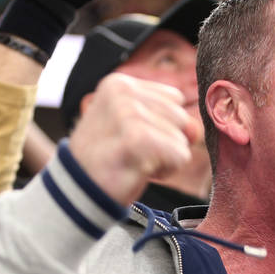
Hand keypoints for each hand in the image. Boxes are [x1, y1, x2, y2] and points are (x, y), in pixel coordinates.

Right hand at [68, 73, 199, 205]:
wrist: (78, 190)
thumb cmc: (110, 158)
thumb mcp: (135, 126)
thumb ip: (171, 120)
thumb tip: (196, 130)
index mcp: (120, 83)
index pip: (174, 99)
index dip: (162, 124)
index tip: (132, 138)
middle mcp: (123, 92)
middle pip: (181, 118)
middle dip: (165, 142)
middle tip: (131, 152)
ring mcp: (129, 114)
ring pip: (182, 139)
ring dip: (163, 159)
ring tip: (132, 161)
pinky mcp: (137, 139)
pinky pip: (180, 156)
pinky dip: (166, 170)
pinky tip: (139, 171)